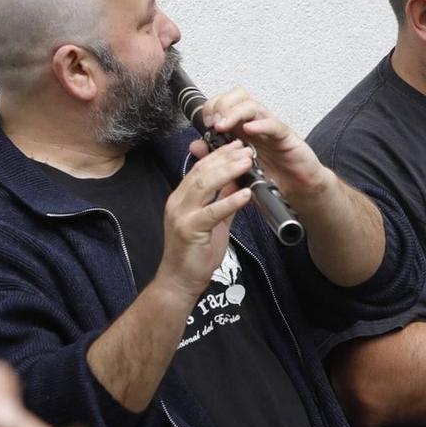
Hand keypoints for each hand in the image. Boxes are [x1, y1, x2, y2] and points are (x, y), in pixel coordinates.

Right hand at [157, 142, 255, 299]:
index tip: (237, 145)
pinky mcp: (189, 230)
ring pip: (205, 185)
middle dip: (225, 157)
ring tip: (247, 162)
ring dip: (228, 171)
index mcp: (182, 198)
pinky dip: (230, 201)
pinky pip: (212, 211)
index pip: (200, 168)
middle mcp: (178, 202)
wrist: (179, 281)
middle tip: (246, 148)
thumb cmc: (195, 252)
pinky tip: (246, 193)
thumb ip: (223, 200)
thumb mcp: (214, 221)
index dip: (219, 155)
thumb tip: (237, 182)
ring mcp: (181, 215)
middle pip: (202, 171)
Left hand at [188, 87, 331, 201]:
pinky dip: (260, 124)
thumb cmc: (272, 178)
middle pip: (238, 96)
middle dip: (221, 105)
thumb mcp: (236, 171)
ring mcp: (271, 128)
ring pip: (252, 105)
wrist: (298, 189)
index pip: (225, 103)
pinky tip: (250, 130)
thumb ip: (217, 159)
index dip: (212, 107)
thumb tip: (196, 145)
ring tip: (224, 126)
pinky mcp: (286, 137)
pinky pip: (274, 124)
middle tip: (214, 122)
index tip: (205, 123)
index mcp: (242, 129)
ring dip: (234, 112)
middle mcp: (256, 124)